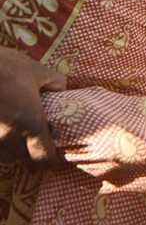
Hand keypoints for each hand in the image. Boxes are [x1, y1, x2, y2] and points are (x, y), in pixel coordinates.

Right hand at [0, 47, 65, 163]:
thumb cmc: (3, 65)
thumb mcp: (35, 70)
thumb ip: (54, 82)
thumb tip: (61, 90)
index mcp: (30, 123)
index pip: (43, 157)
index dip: (51, 159)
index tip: (54, 154)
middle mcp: (8, 135)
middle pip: (22, 159)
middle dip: (31, 154)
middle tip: (35, 144)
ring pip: (3, 156)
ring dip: (11, 150)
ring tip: (15, 136)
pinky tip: (1, 128)